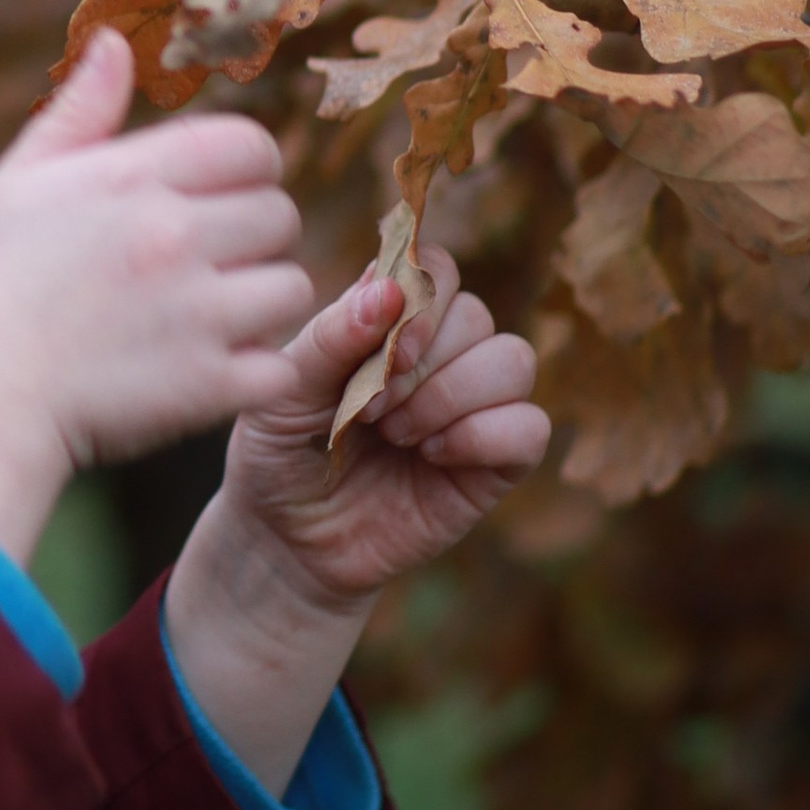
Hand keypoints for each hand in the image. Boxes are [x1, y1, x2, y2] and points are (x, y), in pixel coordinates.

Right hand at [0, 25, 314, 566]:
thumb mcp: (18, 183)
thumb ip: (79, 111)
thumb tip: (115, 43)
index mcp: (132, 178)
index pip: (251, 146)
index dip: (245, 172)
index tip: (215, 201)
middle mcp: (173, 236)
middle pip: (281, 216)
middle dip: (254, 239)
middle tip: (208, 267)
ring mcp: (197, 313)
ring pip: (291, 289)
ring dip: (260, 306)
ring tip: (210, 321)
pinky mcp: (209, 385)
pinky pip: (279, 366)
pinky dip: (255, 373)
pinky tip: (209, 371)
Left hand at [163, 250, 548, 791]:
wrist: (287, 541)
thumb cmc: (279, 452)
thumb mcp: (283, 390)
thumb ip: (330, 336)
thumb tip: (387, 289)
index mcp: (389, 323)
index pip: (436, 269)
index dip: (420, 296)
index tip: (384, 345)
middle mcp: (440, 356)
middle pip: (475, 314)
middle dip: (423, 361)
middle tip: (371, 408)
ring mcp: (473, 407)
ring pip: (513, 360)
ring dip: (450, 395)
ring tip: (396, 434)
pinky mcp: (497, 463)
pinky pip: (530, 425)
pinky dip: (482, 435)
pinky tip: (431, 457)